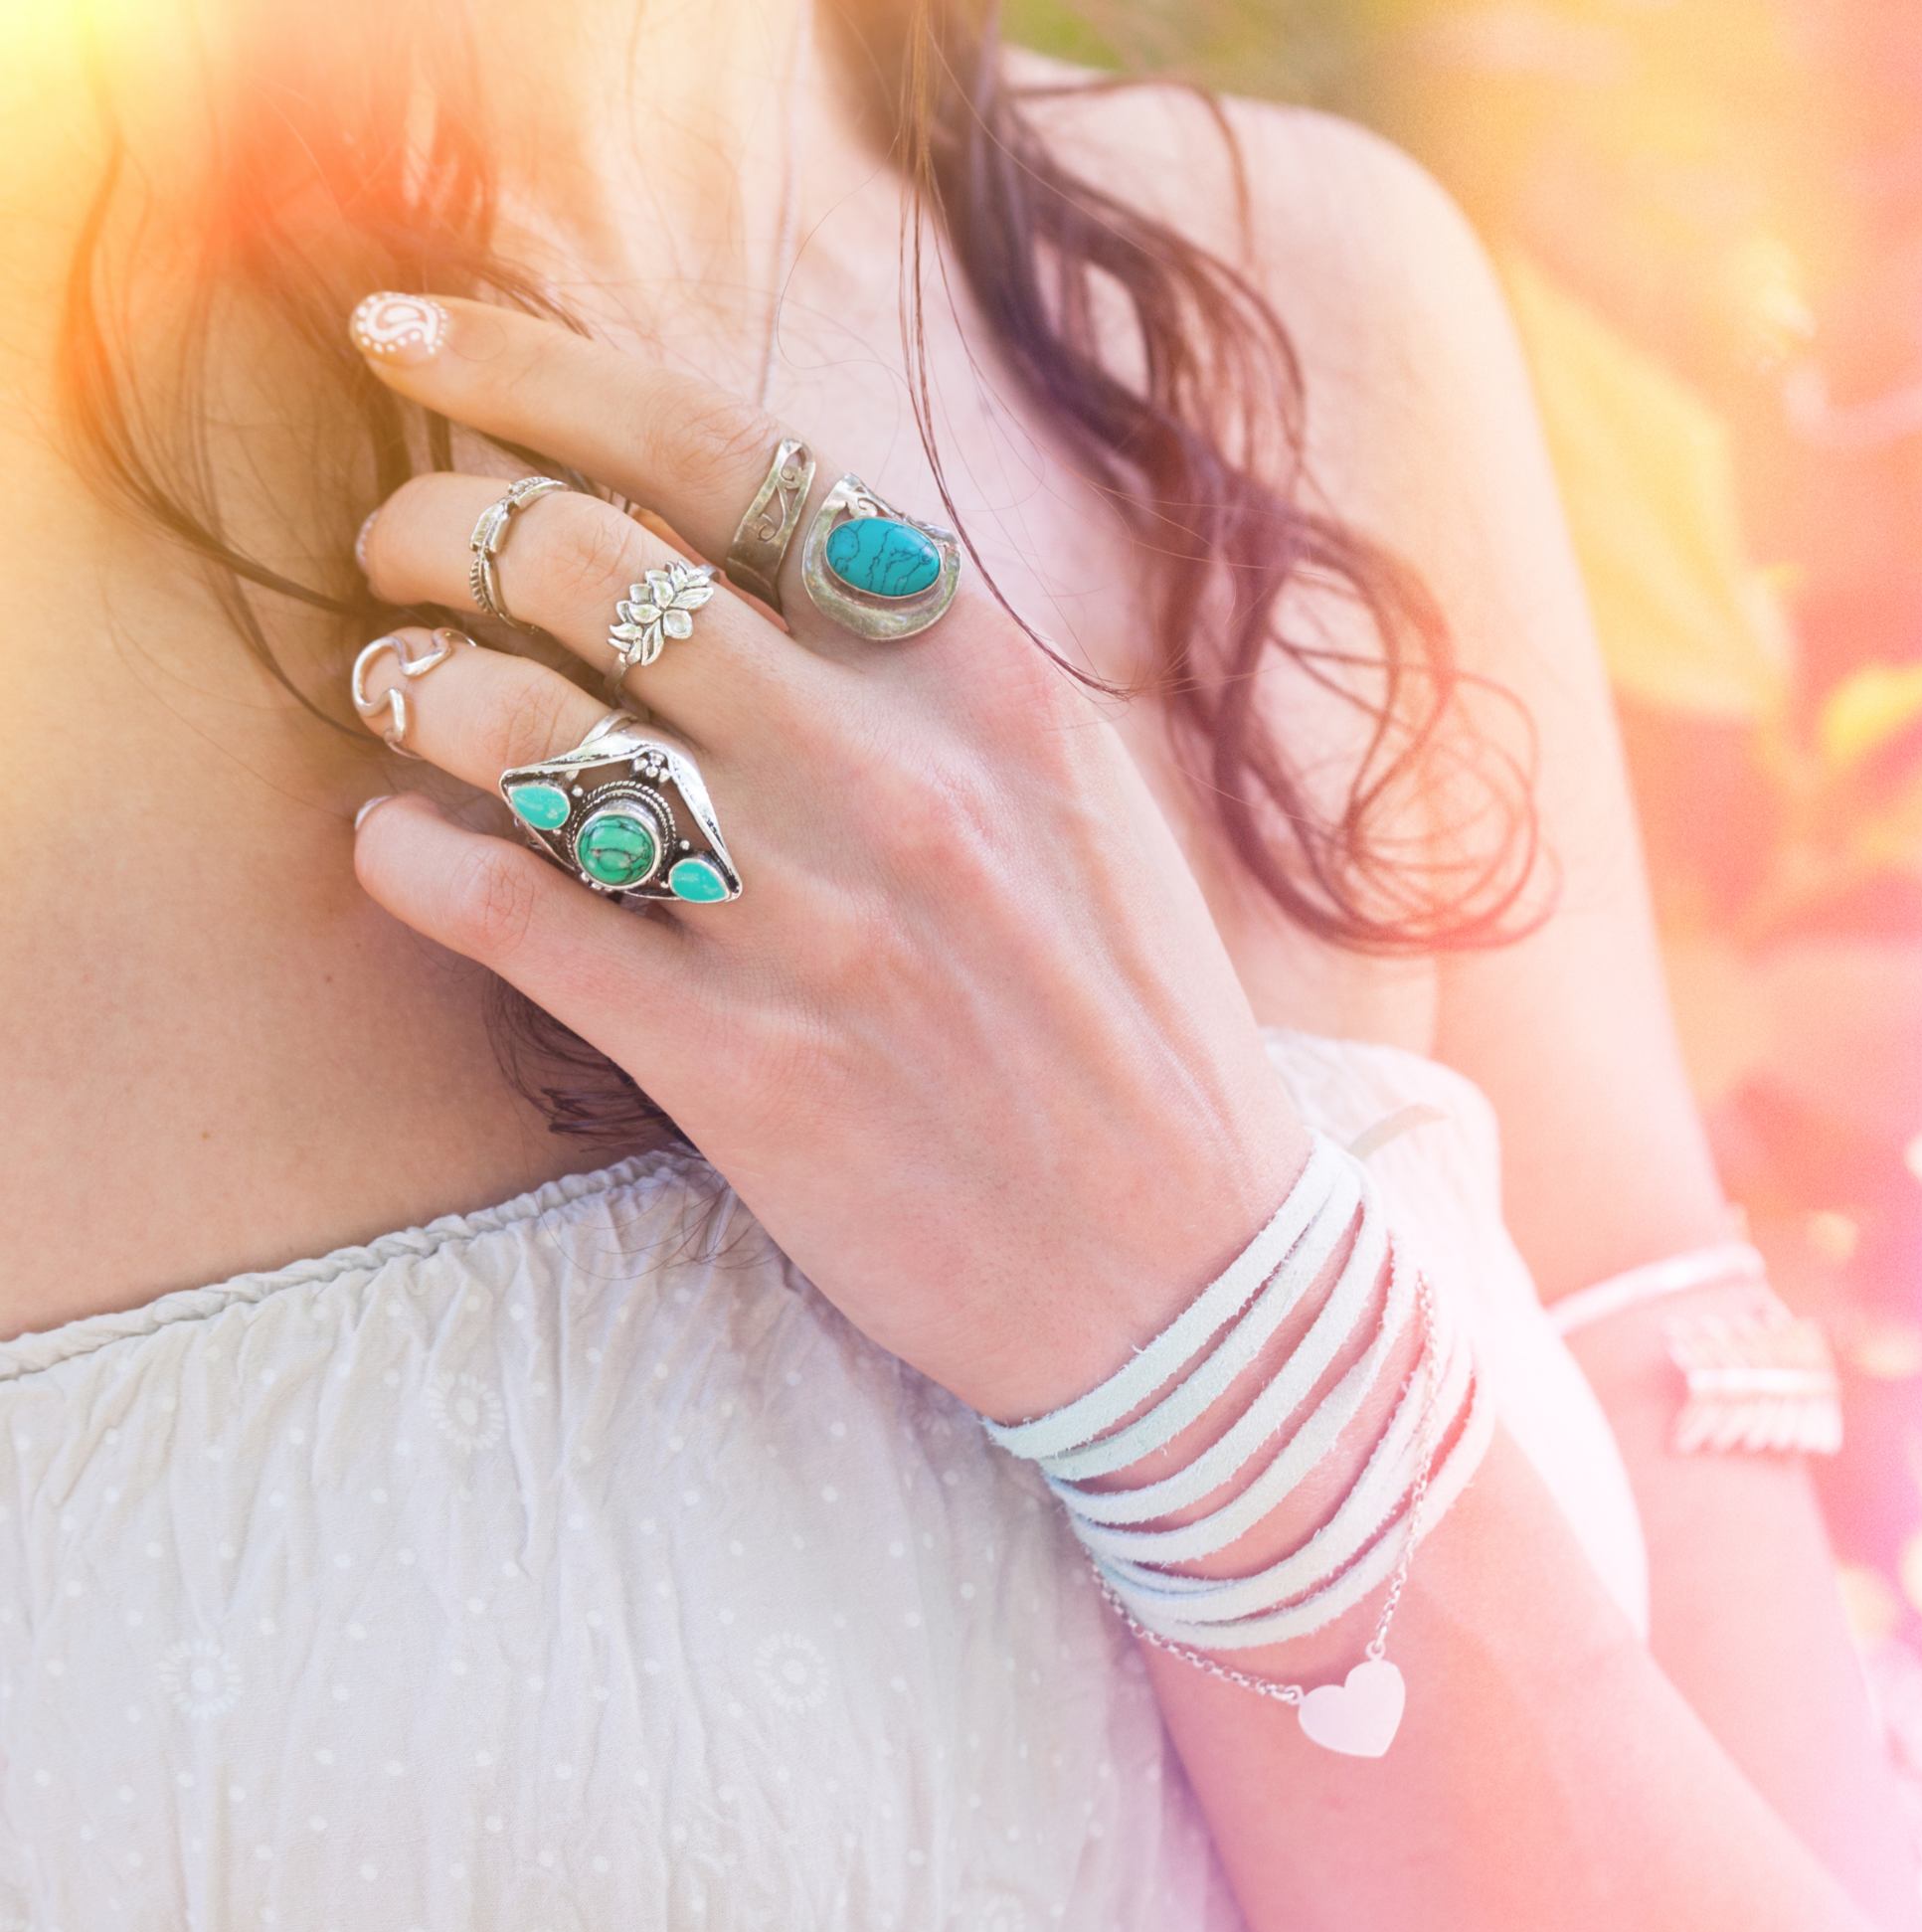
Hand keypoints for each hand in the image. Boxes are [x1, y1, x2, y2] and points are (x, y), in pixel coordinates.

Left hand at [348, 297, 1308, 1420]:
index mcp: (988, 680)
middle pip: (592, 568)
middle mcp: (899, 775)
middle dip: (441, 528)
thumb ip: (926, 664)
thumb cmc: (1124, 1015)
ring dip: (412, 683)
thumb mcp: (1072, 793)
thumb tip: (736, 545)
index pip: (728, 456)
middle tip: (399, 554)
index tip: (418, 340)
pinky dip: (411, 860)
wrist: (1188, 1262)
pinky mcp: (746, 1073)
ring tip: (397, 689)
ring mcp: (818, 925)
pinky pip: (516, 918)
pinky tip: (394, 849)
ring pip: (530, 732)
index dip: (537, 372)